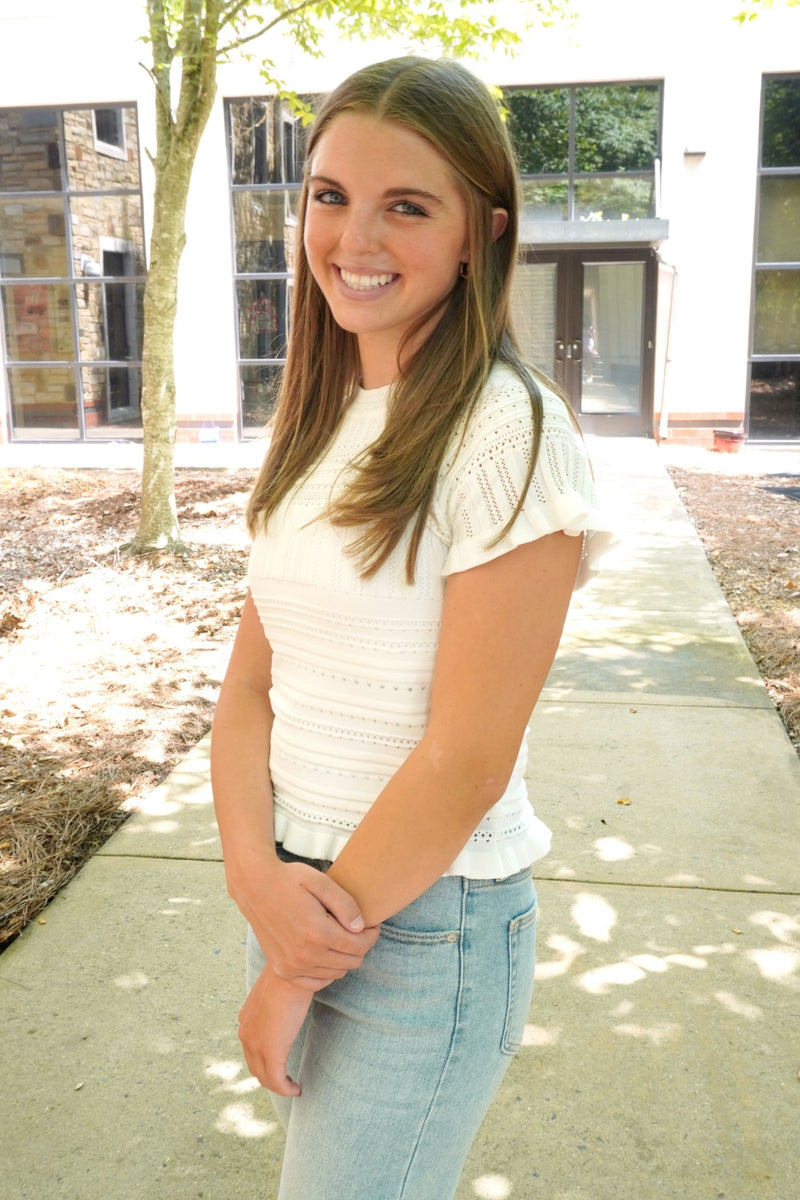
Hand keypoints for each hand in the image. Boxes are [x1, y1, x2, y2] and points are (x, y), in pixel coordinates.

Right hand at [234, 857, 379, 985]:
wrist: (254, 886)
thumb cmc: (289, 880)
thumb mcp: (322, 882)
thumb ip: (345, 905)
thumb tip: (360, 928)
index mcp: (318, 932)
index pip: (360, 946)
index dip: (371, 935)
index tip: (370, 924)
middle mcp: (305, 955)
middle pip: (351, 962)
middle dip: (360, 946)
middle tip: (355, 929)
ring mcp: (292, 966)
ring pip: (336, 973)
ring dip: (343, 957)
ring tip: (338, 936)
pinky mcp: (283, 970)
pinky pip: (316, 982)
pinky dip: (325, 971)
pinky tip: (324, 952)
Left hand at [238, 965, 312, 1094]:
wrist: (291, 973)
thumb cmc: (290, 975)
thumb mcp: (277, 991)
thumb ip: (277, 1003)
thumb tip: (292, 1003)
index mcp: (246, 1020)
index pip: (251, 1049)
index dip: (264, 1061)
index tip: (279, 1065)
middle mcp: (245, 1034)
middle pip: (255, 1067)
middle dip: (270, 1077)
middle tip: (286, 1081)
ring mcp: (256, 1045)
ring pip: (264, 1077)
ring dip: (278, 1085)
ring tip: (292, 1087)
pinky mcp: (271, 1052)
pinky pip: (277, 1081)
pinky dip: (286, 1089)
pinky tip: (296, 1090)